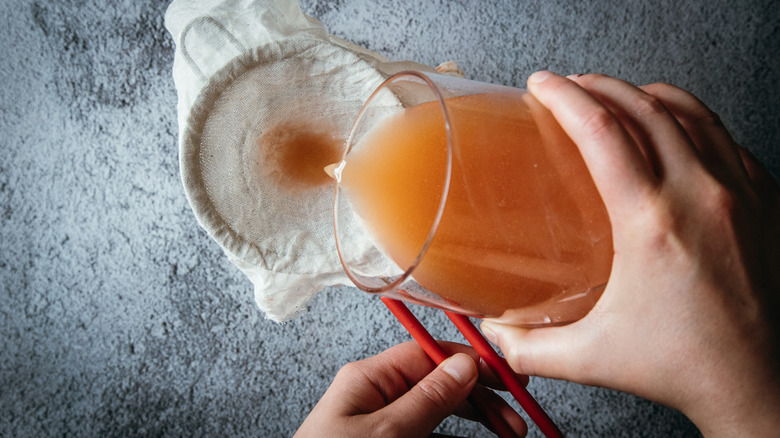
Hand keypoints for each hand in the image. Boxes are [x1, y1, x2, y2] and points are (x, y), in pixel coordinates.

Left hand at [295, 341, 526, 437]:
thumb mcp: (384, 434)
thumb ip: (426, 399)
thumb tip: (463, 366)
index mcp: (368, 380)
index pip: (427, 355)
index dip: (469, 362)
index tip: (504, 376)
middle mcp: (375, 398)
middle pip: (439, 387)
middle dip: (480, 401)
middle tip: (515, 419)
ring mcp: (382, 428)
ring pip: (439, 418)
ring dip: (475, 424)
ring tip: (509, 434)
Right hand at [481, 72, 779, 436]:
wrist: (758, 382)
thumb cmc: (684, 366)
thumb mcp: (590, 357)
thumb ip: (528, 347)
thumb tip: (493, 332)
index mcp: (652, 224)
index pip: (602, 133)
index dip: (565, 98)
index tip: (542, 85)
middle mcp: (700, 196)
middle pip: (644, 106)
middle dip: (598, 86)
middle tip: (570, 86)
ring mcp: (740, 193)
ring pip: (690, 111)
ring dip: (644, 93)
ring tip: (616, 95)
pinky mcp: (766, 200)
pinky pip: (724, 136)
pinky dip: (689, 118)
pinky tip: (672, 126)